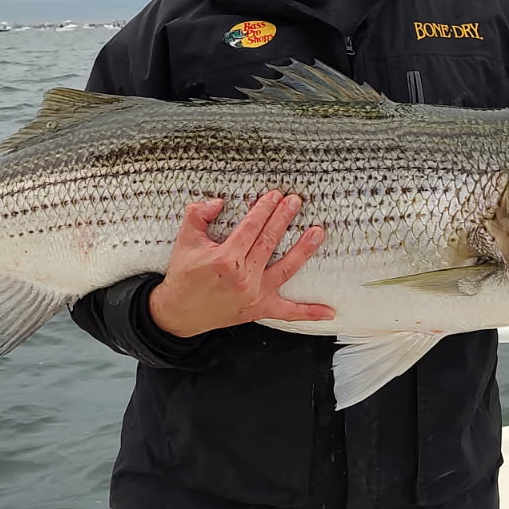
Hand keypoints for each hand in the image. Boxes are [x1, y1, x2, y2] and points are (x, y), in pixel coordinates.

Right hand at [149, 190, 333, 337]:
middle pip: (269, 241)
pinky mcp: (258, 310)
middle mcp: (243, 276)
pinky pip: (287, 312)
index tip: (274, 195)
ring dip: (303, 250)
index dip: (264, 209)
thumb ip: (198, 215)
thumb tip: (219, 201)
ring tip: (317, 231)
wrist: (179, 313)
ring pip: (286, 269)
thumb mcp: (185, 240)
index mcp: (225, 258)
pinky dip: (308, 312)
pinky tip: (329, 312)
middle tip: (296, 201)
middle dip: (283, 218)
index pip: (251, 227)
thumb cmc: (183, 275)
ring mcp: (254, 294)